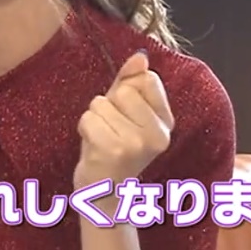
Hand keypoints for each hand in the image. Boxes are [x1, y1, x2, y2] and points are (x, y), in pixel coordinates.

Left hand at [74, 51, 173, 187]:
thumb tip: (140, 56)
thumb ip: (132, 81)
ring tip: (101, 140)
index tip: (126, 113)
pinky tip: (93, 148)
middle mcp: (158, 135)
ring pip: (101, 103)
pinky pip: (88, 118)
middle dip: (107, 105)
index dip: (127, 89)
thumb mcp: (125, 111)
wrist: (104, 193)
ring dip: (93, 118)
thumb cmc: (112, 146)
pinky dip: (84, 129)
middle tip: (111, 130)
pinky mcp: (114, 151)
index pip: (148, 79)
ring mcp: (137, 144)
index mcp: (166, 122)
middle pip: (123, 90)